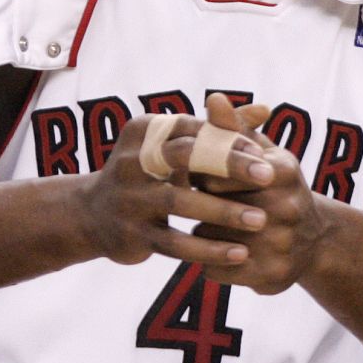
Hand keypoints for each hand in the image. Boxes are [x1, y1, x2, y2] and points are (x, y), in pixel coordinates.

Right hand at [74, 109, 274, 267]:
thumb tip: (266, 108)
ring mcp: (127, 198)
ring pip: (180, 202)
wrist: (92, 215)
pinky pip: (174, 243)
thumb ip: (221, 129)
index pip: (193, 129)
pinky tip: (239, 253)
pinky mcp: (130, 235)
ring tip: (261, 220)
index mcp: (145, 131)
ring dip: (224, 212)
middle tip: (269, 177)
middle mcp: (131, 159)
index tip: (264, 154)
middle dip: (230, 166)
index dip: (230, 140)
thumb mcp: (179, 147)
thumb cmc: (152, 173)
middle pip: (185, 157)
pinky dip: (208, 248)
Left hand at [189, 114, 335, 294]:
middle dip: (203, 204)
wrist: (316, 239)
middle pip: (213, 206)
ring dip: (204, 233)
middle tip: (202, 203)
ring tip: (215, 227)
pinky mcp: (272, 277)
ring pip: (210, 239)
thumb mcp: (263, 153)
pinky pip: (216, 270)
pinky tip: (221, 250)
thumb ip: (235, 128)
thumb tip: (213, 99)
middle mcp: (287, 209)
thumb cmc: (277, 186)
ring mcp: (281, 245)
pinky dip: (210, 262)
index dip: (203, 175)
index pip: (218, 171)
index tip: (200, 177)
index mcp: (281, 171)